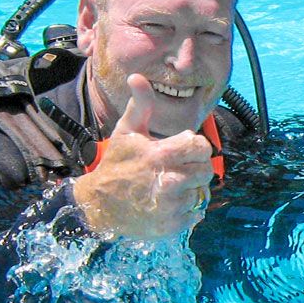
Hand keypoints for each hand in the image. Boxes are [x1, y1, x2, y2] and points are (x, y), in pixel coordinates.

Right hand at [71, 75, 217, 239]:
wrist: (98, 205)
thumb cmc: (116, 164)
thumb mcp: (126, 132)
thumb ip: (140, 105)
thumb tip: (137, 77)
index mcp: (160, 154)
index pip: (201, 146)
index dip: (196, 147)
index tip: (185, 150)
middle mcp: (168, 180)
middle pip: (206, 170)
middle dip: (196, 167)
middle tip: (179, 168)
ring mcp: (169, 205)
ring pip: (202, 192)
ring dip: (192, 189)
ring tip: (173, 186)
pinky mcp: (169, 225)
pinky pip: (196, 214)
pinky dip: (189, 210)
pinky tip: (172, 203)